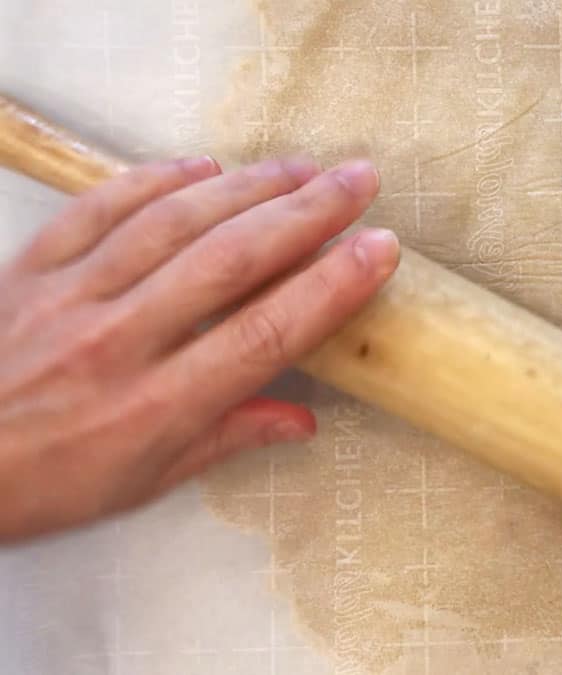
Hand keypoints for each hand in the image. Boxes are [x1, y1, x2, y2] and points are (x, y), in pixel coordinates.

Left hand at [0, 156, 398, 539]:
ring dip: (247, 187)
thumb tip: (304, 420)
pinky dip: (155, 179)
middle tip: (359, 179)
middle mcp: (120, 342)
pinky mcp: (31, 267)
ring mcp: (72, 297)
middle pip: (231, 261)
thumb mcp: (143, 482)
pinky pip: (99, 207)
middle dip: (306, 213)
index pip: (267, 334)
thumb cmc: (42, 484)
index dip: (331, 286)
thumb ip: (227, 439)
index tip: (379, 250)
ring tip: (301, 167)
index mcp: (158, 407)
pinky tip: (202, 164)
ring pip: (174, 223)